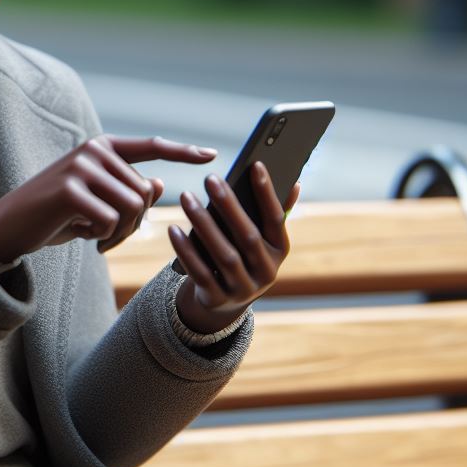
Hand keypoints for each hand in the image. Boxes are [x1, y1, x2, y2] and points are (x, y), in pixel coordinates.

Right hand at [0, 134, 218, 263]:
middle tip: (108, 240)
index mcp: (101, 148)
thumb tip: (159, 185)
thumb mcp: (95, 203)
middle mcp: (92, 150)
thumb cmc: (54, 216)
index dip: (182, 151)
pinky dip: (102, 237)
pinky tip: (81, 236)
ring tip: (98, 239)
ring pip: (132, 207)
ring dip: (120, 233)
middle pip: (144, 192)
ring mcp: (80, 167)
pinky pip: (110, 220)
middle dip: (134, 224)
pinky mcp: (69, 189)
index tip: (211, 154)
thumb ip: (126, 192)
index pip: (150, 146)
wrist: (7, 227)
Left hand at [169, 161, 300, 331]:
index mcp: (280, 251)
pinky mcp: (218, 299)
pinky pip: (200, 272)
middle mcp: (266, 272)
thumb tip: (293, 182)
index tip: (256, 164)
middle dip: (228, 205)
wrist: (222, 302)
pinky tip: (172, 229)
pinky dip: (186, 251)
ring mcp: (243, 289)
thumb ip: (270, 213)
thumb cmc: (240, 255)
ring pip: (223, 254)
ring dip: (203, 224)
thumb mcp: (259, 239)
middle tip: (210, 178)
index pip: (276, 218)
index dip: (267, 193)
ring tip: (185, 197)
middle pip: (247, 235)